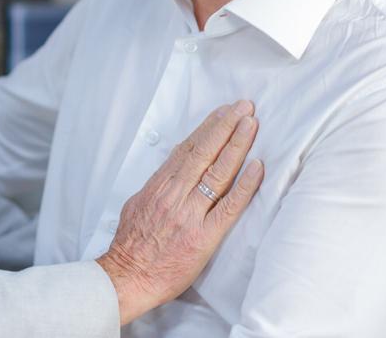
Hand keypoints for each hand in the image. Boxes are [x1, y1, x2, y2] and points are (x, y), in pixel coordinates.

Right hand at [96, 100, 263, 323]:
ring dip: (237, 145)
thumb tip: (172, 173)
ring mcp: (190, 214)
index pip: (187, 149)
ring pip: (217, 172)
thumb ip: (157, 187)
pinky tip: (258, 167)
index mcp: (158, 186)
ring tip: (251, 124)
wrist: (127, 278)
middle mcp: (175, 195)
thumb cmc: (131, 246)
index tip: (222, 112)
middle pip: (204, 153)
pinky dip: (245, 185)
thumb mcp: (136, 205)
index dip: (207, 128)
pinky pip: (229, 207)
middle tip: (243, 107)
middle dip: (225, 126)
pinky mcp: (204, 237)